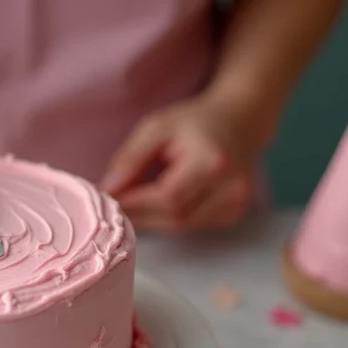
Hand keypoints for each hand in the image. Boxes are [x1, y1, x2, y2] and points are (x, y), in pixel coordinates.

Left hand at [100, 93, 267, 231]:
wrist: (239, 121)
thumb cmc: (193, 122)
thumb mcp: (156, 128)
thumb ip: (131, 158)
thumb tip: (109, 189)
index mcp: (212, 161)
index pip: (169, 196)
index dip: (137, 202)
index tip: (111, 199)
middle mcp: (231, 186)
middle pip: (177, 217)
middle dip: (142, 215)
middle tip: (117, 206)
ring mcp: (236, 202)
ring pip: (184, 226)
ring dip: (154, 220)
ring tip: (134, 204)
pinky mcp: (234, 212)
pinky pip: (194, 225)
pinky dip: (172, 219)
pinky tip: (160, 205)